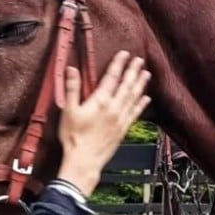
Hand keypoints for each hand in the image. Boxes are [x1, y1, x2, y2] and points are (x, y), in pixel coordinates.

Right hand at [57, 51, 150, 195]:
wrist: (84, 161)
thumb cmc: (73, 137)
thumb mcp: (68, 111)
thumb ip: (72, 88)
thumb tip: (72, 69)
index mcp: (100, 101)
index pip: (112, 77)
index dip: (119, 64)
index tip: (125, 54)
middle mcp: (113, 108)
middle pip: (126, 85)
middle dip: (133, 71)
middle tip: (140, 60)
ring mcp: (120, 119)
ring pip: (133, 97)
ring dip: (140, 84)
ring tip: (146, 73)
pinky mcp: (123, 129)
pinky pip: (135, 113)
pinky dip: (141, 104)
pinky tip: (146, 98)